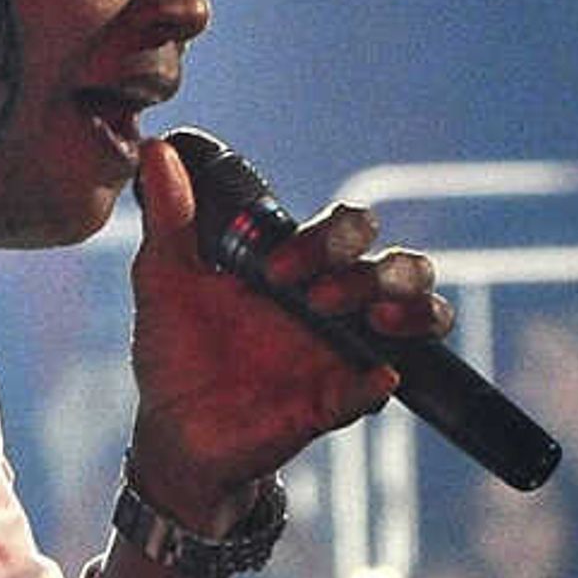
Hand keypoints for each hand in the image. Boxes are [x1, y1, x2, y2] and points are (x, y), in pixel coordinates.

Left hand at [125, 137, 445, 516]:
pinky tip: (377, 378)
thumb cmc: (176, 351)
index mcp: (301, 270)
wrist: (171, 428)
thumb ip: (171, 218)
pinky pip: (376, 391)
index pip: (349, 231)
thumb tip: (157, 150)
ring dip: (409, 311)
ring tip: (373, 318)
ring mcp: (341, 354)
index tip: (273, 271)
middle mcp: (334, 307)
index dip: (327, 239)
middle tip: (318, 297)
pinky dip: (379, 382)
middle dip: (375, 270)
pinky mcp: (333, 404)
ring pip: (420, 319)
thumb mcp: (165, 279)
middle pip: (402, 267)